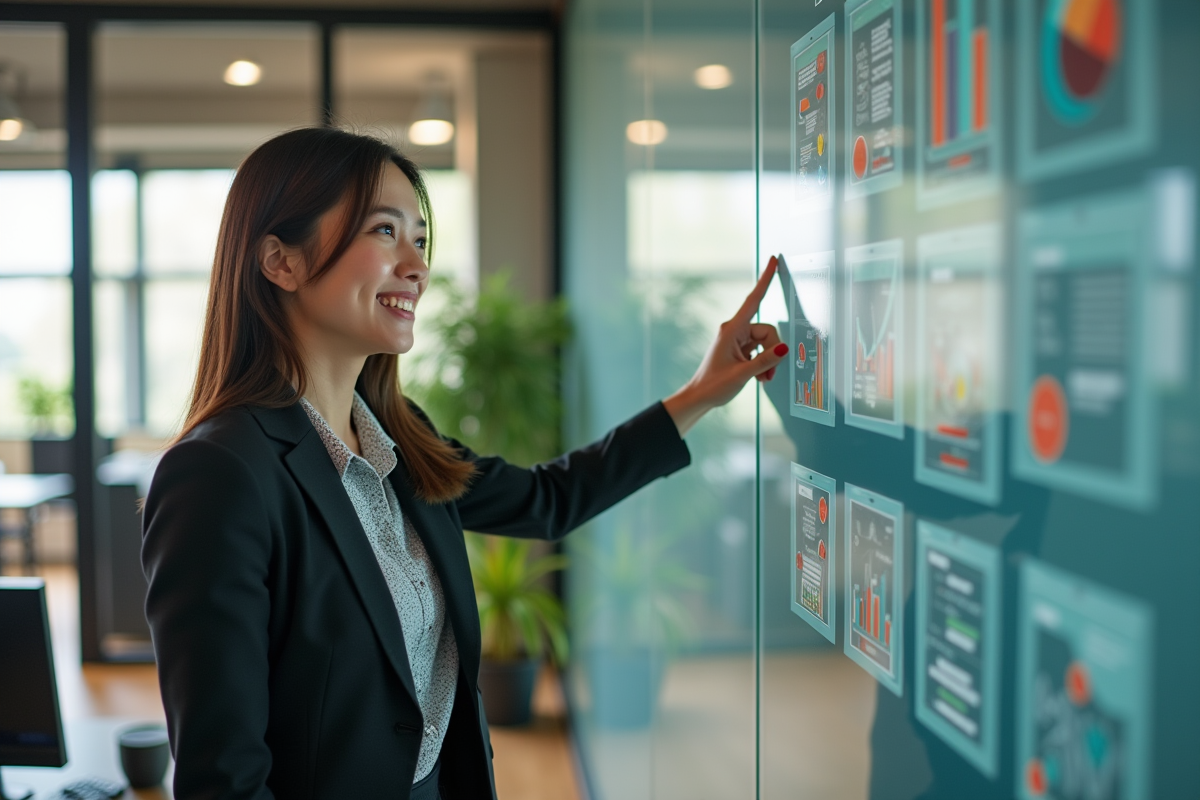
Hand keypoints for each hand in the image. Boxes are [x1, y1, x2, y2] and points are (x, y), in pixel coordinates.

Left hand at [663, 256, 787, 435]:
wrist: (700, 397)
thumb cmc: (713, 385)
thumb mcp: (743, 373)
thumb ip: (766, 361)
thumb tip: (784, 348)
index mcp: (732, 330)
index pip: (753, 300)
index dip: (765, 279)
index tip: (773, 260)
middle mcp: (735, 331)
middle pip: (768, 331)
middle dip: (773, 352)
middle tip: (768, 374)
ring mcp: (738, 340)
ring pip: (767, 342)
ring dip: (769, 361)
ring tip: (762, 378)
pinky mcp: (741, 349)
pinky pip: (761, 350)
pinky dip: (764, 364)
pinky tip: (759, 377)